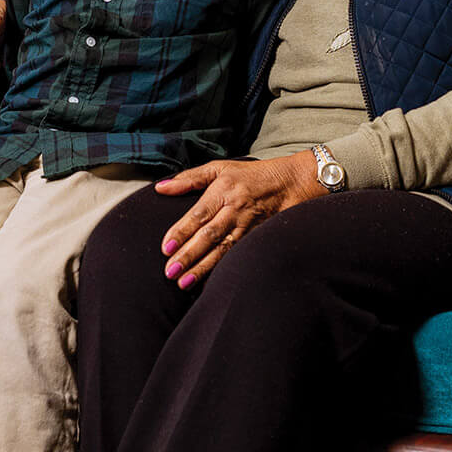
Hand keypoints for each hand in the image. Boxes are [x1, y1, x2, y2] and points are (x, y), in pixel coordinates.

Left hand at [157, 151, 322, 287]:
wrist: (291, 183)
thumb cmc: (250, 175)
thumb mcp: (219, 168)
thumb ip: (189, 179)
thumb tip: (161, 187)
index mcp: (223, 191)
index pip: (199, 214)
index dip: (182, 232)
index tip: (166, 248)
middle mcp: (235, 210)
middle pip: (209, 236)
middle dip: (188, 255)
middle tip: (170, 272)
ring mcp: (248, 226)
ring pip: (223, 250)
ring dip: (203, 268)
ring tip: (185, 282)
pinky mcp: (257, 238)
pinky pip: (238, 256)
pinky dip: (223, 269)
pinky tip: (210, 282)